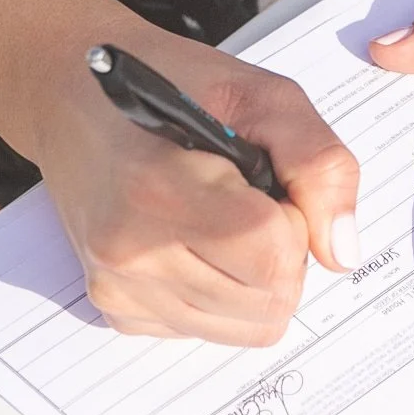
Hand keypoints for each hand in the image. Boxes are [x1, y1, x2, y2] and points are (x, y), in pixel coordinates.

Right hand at [31, 28, 359, 346]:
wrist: (72, 96)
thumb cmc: (170, 85)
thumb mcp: (262, 93)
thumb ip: (318, 163)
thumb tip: (341, 252)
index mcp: (157, 187)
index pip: (274, 255)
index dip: (294, 219)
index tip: (266, 182)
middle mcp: (128, 251)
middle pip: (269, 303)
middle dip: (282, 252)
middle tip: (248, 200)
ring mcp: (118, 288)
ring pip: (247, 327)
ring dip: (256, 277)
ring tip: (222, 218)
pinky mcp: (116, 310)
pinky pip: (210, 329)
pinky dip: (222, 291)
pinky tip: (194, 239)